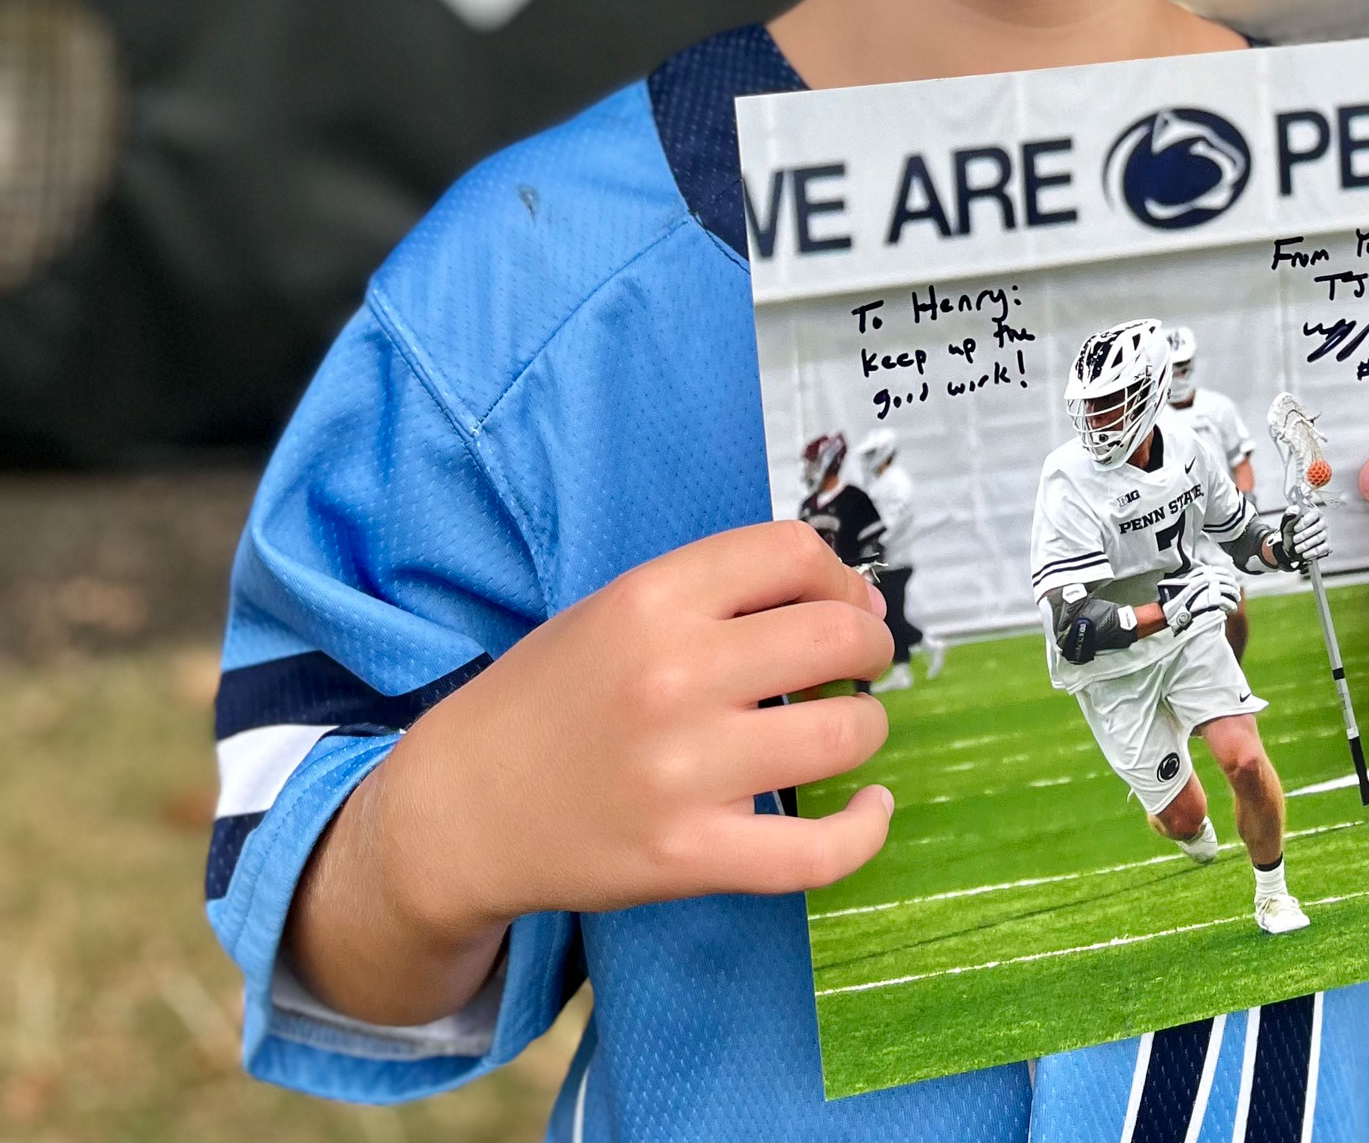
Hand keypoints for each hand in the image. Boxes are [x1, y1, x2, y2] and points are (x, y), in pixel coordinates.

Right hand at [288, 521, 896, 1023]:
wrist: (460, 808)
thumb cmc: (550, 698)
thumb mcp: (617, 608)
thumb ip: (717, 594)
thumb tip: (846, 600)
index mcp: (652, 599)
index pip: (792, 551)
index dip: (840, 576)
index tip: (847, 604)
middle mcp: (673, 675)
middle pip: (834, 637)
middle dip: (869, 646)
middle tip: (859, 663)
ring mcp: (683, 770)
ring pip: (843, 735)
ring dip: (865, 726)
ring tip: (844, 727)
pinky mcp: (689, 856)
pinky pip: (817, 851)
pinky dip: (864, 828)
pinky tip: (870, 805)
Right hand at [1159, 564, 1238, 633]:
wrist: (1178, 613)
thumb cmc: (1180, 601)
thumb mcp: (1186, 586)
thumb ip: (1195, 580)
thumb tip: (1204, 578)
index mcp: (1201, 573)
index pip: (1218, 570)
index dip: (1226, 574)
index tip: (1229, 577)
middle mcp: (1208, 578)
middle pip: (1226, 580)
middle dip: (1233, 585)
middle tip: (1236, 590)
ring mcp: (1212, 589)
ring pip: (1230, 590)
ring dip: (1234, 596)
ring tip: (1236, 600)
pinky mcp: (1216, 600)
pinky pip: (1228, 602)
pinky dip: (1232, 606)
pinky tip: (1232, 609)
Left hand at [1277, 504, 1329, 565]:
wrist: (1292, 545)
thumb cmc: (1292, 531)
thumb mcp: (1288, 522)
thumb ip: (1290, 514)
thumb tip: (1295, 509)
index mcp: (1314, 513)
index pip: (1313, 515)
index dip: (1304, 523)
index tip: (1295, 529)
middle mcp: (1322, 522)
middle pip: (1317, 527)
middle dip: (1303, 535)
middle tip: (1295, 540)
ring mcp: (1325, 534)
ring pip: (1318, 539)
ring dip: (1305, 545)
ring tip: (1297, 548)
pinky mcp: (1327, 546)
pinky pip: (1321, 550)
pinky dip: (1311, 553)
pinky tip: (1304, 554)